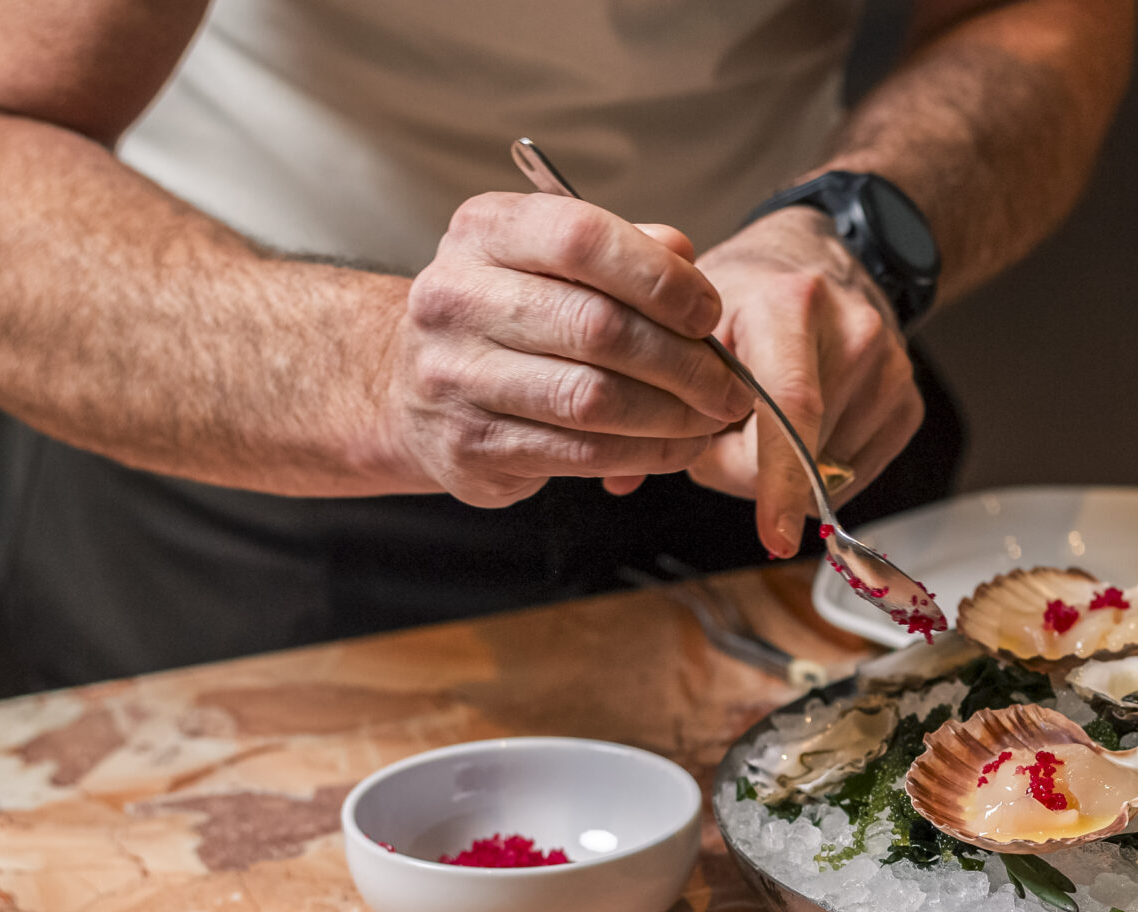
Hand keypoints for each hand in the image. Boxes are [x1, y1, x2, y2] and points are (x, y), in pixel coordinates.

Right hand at [383, 191, 751, 506]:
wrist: (408, 384)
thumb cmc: (509, 314)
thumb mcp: (551, 260)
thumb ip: (622, 250)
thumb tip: (686, 259)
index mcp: (484, 232)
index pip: (581, 238)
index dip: (659, 277)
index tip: (708, 312)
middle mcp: (455, 299)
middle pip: (598, 328)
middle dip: (684, 361)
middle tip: (729, 383)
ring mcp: (455, 378)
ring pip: (594, 399)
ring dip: (673, 414)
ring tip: (712, 416)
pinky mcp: (470, 448)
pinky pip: (582, 453)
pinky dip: (647, 452)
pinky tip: (678, 445)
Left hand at [685, 207, 924, 557]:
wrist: (816, 262)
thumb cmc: (746, 295)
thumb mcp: (688, 324)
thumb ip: (651, 398)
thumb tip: (620, 478)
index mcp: (790, 306)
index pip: (793, 408)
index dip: (777, 480)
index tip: (772, 537)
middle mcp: (854, 333)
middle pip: (801, 455)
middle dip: (745, 468)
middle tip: (722, 431)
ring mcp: (890, 370)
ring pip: (827, 476)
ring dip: (782, 470)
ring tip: (764, 417)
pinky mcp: (908, 403)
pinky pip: (855, 475)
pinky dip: (818, 471)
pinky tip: (802, 428)